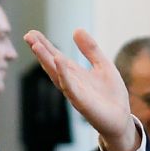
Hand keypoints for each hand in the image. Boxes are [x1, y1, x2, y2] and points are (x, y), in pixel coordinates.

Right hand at [23, 29, 139, 150]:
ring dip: (46, 60)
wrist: (121, 121)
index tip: (32, 33)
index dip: (44, 45)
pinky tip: (58, 61)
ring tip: (36, 46)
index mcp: (75, 73)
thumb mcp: (103, 65)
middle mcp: (71, 82)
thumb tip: (76, 30)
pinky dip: (63, 74)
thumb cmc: (111, 95)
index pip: (56, 57)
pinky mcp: (82, 103)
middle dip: (40, 51)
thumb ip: (91, 49)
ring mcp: (75, 93)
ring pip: (57, 75)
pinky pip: (70, 87)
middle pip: (52, 64)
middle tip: (28, 36)